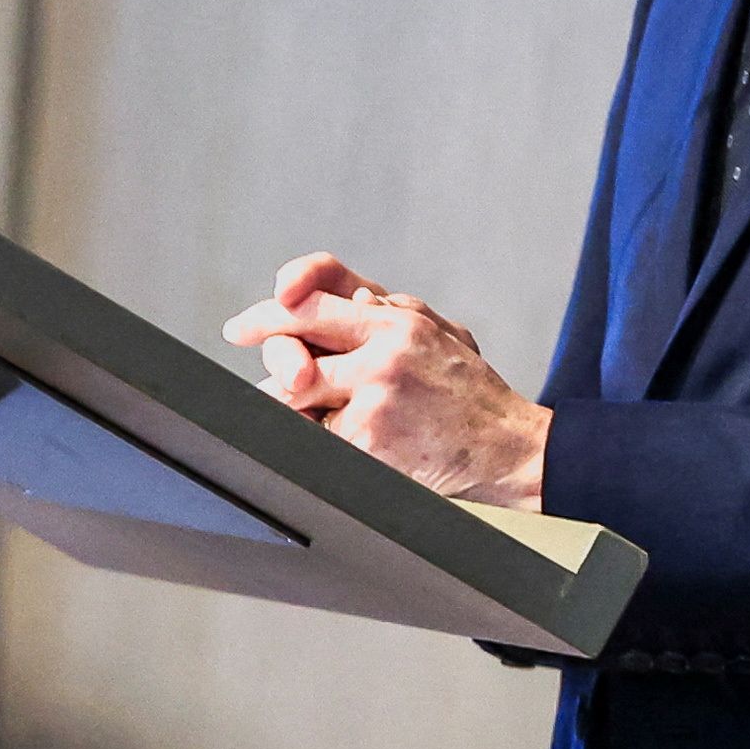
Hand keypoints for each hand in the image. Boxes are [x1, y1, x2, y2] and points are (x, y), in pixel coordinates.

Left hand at [220, 251, 550, 509]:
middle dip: (273, 356)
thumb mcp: (437, 328)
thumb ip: (385, 310)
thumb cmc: (468, 390)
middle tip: (271, 371)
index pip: (314, 299)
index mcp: (398, 320)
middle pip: (291, 342)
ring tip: (314, 409)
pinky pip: (313, 437)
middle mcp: (383, 353)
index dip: (271, 309)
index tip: (241, 327)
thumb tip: (333, 300)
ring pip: (293, 394)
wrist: (508, 449)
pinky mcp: (368, 444)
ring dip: (290, 402)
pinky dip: (315, 439)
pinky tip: (343, 442)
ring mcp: (373, 399)